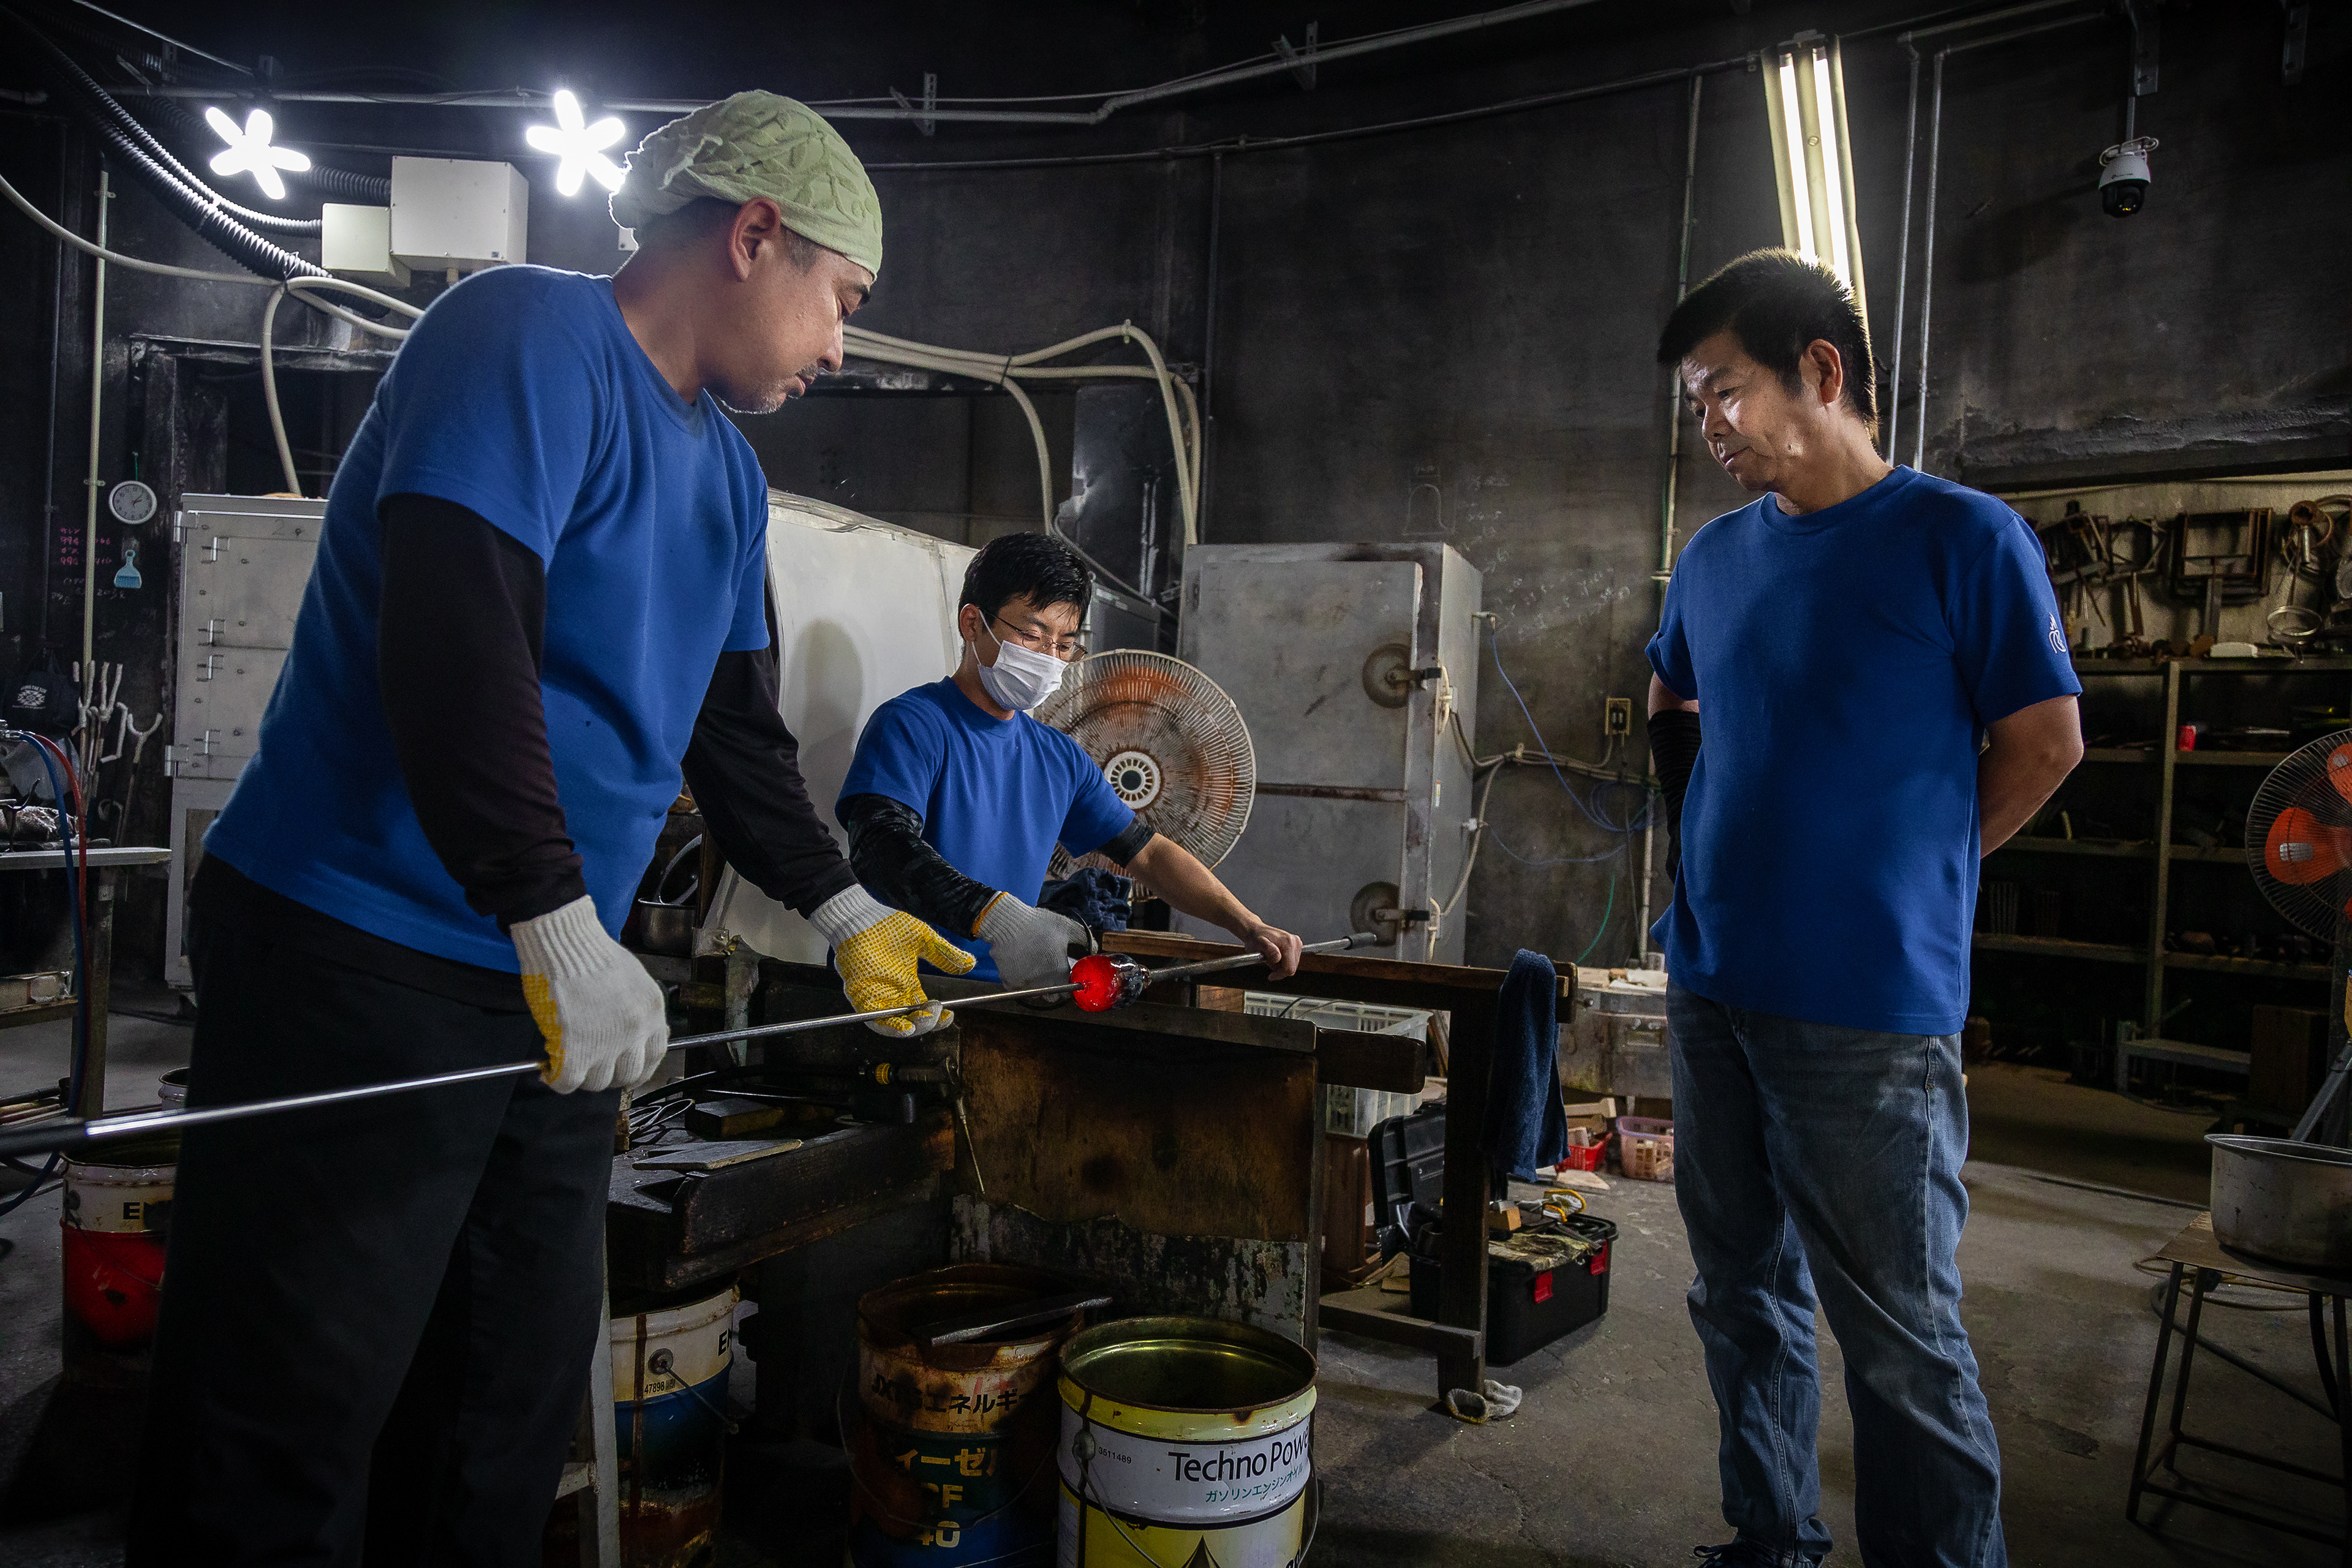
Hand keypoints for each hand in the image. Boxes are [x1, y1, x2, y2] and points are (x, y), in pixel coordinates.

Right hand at [510, 896, 668, 1092]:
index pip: (655, 1057)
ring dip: (582, 1076)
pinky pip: (566, 1083)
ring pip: (597, 1083)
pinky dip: (555, 1079)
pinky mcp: (574, 1052)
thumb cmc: (593, 954)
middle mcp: (634, 1032)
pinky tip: (548, 1068)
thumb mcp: (635, 980)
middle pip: (628, 1075)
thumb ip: (640, 1011)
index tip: (624, 1067)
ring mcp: (605, 1045)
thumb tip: (636, 1036)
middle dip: (610, 1075)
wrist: (566, 944)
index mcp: (652, 1014)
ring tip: (568, 1060)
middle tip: (592, 1066)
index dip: (638, 1067)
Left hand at [810, 887, 975, 1036]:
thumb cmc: (888, 925)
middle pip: (911, 1019)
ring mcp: (876, 995)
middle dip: (926, 1022)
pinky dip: (888, 1026)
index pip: (924, 1008)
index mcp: (907, 983)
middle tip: (937, 1014)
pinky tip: (904, 1027)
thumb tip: (971, 964)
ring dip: (909, 1028)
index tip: (950, 1015)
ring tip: (921, 1024)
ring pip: (893, 1023)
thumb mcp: (924, 939)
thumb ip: (945, 954)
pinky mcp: (861, 995)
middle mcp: (892, 993)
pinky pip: (873, 1017)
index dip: (937, 1016)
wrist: (861, 917)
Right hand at [974, 893, 1095, 988]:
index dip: (1067, 985)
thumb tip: (1094, 949)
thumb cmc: (1038, 924)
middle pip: (1051, 996)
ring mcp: (1024, 984)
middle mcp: (1042, 983)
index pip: (1067, 991)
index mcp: (1059, 972)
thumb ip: (1083, 939)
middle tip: (1049, 972)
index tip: (1064, 976)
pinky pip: (1017, 987)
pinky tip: (1020, 965)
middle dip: (1052, 987)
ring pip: (1033, 993)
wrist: (1007, 923)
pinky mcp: (1008, 982)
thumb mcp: (1066, 926)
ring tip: (1034, 967)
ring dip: (1036, 985)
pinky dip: (1019, 980)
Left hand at [1234, 918, 1302, 979]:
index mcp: (1288, 942)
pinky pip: (1292, 961)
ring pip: (1292, 966)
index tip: (1270, 976)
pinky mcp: (1297, 946)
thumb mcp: (1259, 945)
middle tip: (1269, 962)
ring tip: (1271, 957)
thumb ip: (1269, 950)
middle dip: (1280, 969)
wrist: (1255, 931)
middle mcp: (1295, 942)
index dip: (1279, 975)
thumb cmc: (1256, 939)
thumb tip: (1277, 957)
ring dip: (1281, 966)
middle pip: (1292, 968)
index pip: (1289, 968)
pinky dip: (1283, 962)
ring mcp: (1297, 943)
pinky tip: (1276, 956)